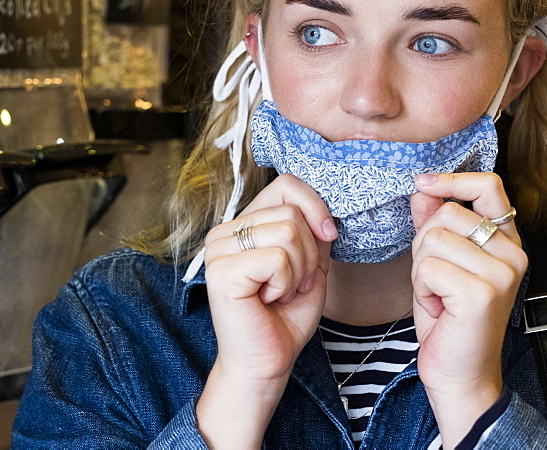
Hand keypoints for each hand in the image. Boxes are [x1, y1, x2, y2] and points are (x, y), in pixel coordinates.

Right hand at [197, 174, 336, 447]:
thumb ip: (314, 233)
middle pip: (291, 213)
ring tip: (280, 293)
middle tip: (291, 284)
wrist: (267, 362)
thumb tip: (324, 212)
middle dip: (308, 254)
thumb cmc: (285, 318)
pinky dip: (285, 283)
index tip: (328, 235)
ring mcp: (218, 249)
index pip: (285, 185)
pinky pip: (277, 258)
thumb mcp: (311, 266)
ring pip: (288, 232)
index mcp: (244, 223)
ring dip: (298, 271)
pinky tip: (268, 300)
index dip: (315, 206)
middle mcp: (225, 230)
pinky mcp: (222, 271)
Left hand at [409, 172, 527, 445]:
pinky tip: (439, 309)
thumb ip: (434, 224)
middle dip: (424, 244)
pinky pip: (428, 267)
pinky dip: (421, 288)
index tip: (422, 183)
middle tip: (435, 280)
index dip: (452, 179)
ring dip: (421, 269)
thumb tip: (423, 189)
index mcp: (507, 242)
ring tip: (439, 295)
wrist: (459, 374)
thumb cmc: (449, 320)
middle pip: (446, 214)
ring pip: (433, 239)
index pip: (489, 186)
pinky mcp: (482, 292)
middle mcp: (513, 254)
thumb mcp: (439, 263)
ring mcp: (501, 273)